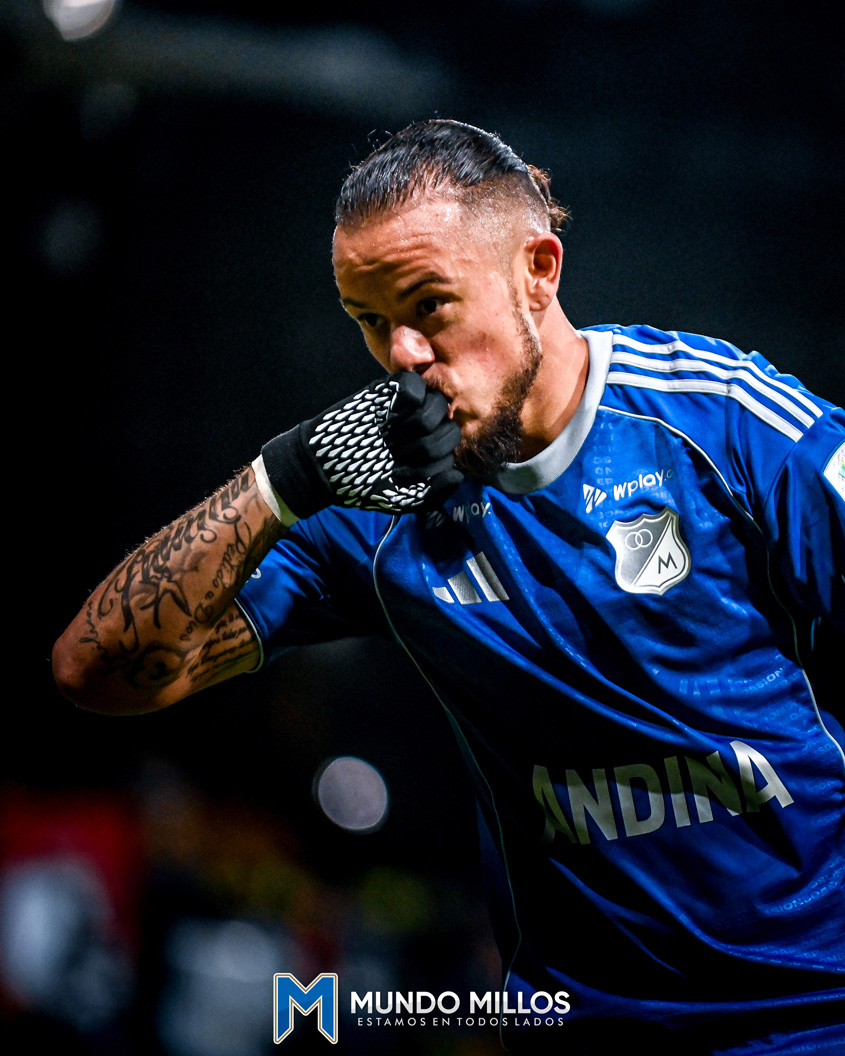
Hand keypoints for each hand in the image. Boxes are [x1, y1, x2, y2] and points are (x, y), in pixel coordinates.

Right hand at [259, 372, 462, 518]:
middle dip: (433, 445)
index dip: (439, 463)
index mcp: (426, 452)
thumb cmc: (360, 483)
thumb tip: (458, 474)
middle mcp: (420, 430)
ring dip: (425, 422)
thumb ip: (433, 494)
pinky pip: (415, 385)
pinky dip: (413, 396)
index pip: (453, 452)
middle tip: (406, 454)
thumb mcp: (400, 499)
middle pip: (451, 428)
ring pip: (438, 404)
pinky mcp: (386, 393)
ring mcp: (405, 410)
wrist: (322, 467)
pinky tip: (399, 409)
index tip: (412, 474)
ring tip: (402, 433)